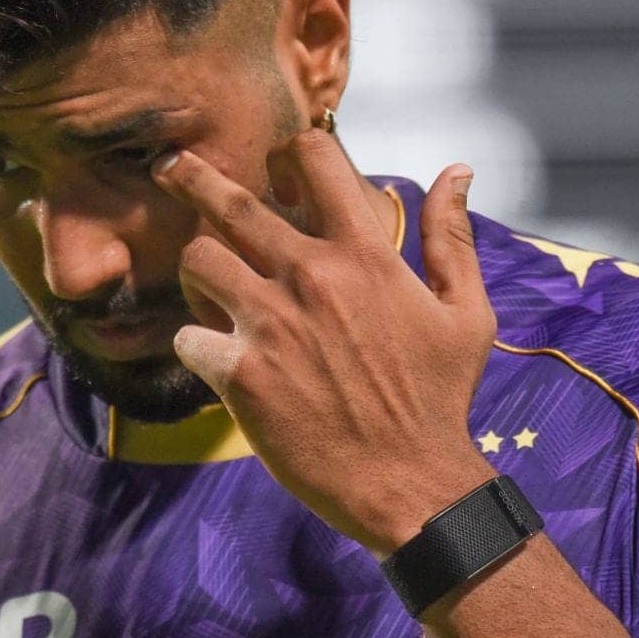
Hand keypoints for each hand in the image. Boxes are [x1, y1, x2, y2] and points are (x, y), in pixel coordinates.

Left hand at [151, 129, 497, 556]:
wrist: (411, 485)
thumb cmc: (439, 398)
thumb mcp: (466, 313)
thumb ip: (452, 237)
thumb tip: (456, 171)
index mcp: (365, 254)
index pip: (313, 158)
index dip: (289, 152)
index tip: (278, 168)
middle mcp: (311, 276)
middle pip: (229, 199)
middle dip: (193, 176)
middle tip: (172, 167)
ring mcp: (270, 324)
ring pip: (198, 259)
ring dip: (199, 268)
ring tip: (210, 286)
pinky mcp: (240, 374)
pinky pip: (187, 335)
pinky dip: (195, 343)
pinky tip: (216, 356)